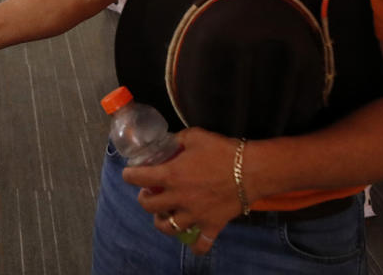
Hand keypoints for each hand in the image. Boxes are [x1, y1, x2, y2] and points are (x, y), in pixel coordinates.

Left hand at [122, 127, 243, 254]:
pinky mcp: (212, 225)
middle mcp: (179, 198)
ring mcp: (195, 214)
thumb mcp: (195, 136)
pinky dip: (195, 245)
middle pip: (148, 206)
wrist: (253, 170)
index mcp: (171, 175)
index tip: (129, 174)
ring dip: (162, 222)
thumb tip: (169, 142)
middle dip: (144, 199)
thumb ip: (178, 140)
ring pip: (168, 228)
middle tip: (150, 192)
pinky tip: (193, 239)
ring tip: (164, 214)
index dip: (129, 175)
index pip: (137, 178)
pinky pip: (201, 244)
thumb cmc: (223, 151)